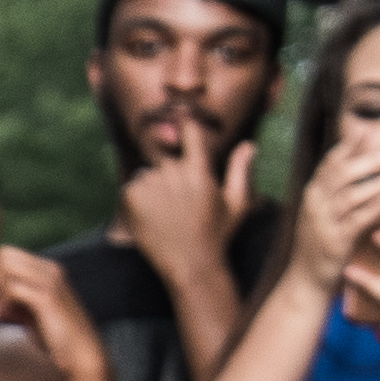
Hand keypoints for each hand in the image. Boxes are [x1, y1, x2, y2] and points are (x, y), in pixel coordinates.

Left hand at [0, 249, 106, 380]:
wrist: (81, 354)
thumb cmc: (55, 336)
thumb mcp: (26, 319)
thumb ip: (6, 308)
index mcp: (46, 271)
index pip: (7, 255)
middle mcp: (49, 270)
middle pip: (4, 255)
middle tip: (1, 301)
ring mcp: (50, 281)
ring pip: (6, 266)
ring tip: (11, 309)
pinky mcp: (47, 297)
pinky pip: (12, 287)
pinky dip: (5, 300)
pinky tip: (14, 313)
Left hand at [116, 120, 253, 285]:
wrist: (190, 265)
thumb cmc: (217, 234)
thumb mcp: (237, 203)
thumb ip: (241, 170)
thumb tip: (248, 144)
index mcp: (199, 170)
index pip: (190, 131)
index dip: (185, 123)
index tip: (180, 115)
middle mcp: (173, 173)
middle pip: (166, 158)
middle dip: (171, 173)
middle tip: (179, 202)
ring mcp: (151, 184)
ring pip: (147, 173)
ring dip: (153, 186)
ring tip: (166, 213)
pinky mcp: (131, 197)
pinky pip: (131, 187)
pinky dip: (137, 198)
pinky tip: (152, 217)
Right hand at [286, 140, 379, 291]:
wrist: (306, 278)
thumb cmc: (321, 240)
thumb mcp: (324, 210)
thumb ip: (341, 187)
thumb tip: (364, 159)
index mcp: (313, 192)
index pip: (331, 162)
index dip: (349, 145)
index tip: (369, 130)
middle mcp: (315, 203)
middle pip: (344, 173)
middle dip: (372, 160)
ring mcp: (323, 222)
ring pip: (351, 195)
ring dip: (378, 182)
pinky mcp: (334, 241)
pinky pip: (356, 220)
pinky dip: (373, 208)